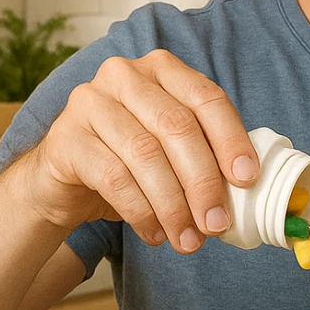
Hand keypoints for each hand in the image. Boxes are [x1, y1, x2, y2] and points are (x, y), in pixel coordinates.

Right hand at [21, 49, 257, 252]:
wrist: (63, 181)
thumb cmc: (128, 162)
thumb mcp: (172, 151)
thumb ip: (206, 155)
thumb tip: (246, 190)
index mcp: (161, 69)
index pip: (206, 97)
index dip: (231, 139)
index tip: (247, 180)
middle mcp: (124, 76)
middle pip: (177, 126)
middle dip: (203, 181)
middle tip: (216, 224)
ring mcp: (90, 102)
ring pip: (145, 154)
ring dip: (173, 205)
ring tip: (188, 240)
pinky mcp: (66, 138)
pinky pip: (114, 178)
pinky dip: (141, 212)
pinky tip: (155, 234)